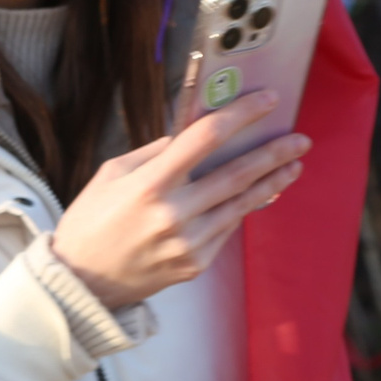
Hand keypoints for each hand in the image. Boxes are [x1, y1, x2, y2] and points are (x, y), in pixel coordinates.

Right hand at [48, 91, 309, 309]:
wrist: (81, 279)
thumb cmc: (91, 221)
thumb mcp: (111, 174)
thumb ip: (155, 153)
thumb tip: (193, 135)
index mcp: (148, 185)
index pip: (205, 138)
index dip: (241, 115)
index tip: (266, 101)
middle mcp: (173, 215)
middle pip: (236, 174)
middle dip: (273, 152)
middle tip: (298, 139)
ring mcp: (189, 243)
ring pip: (242, 204)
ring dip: (272, 182)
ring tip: (292, 165)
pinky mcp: (196, 263)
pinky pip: (227, 228)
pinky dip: (244, 207)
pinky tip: (258, 193)